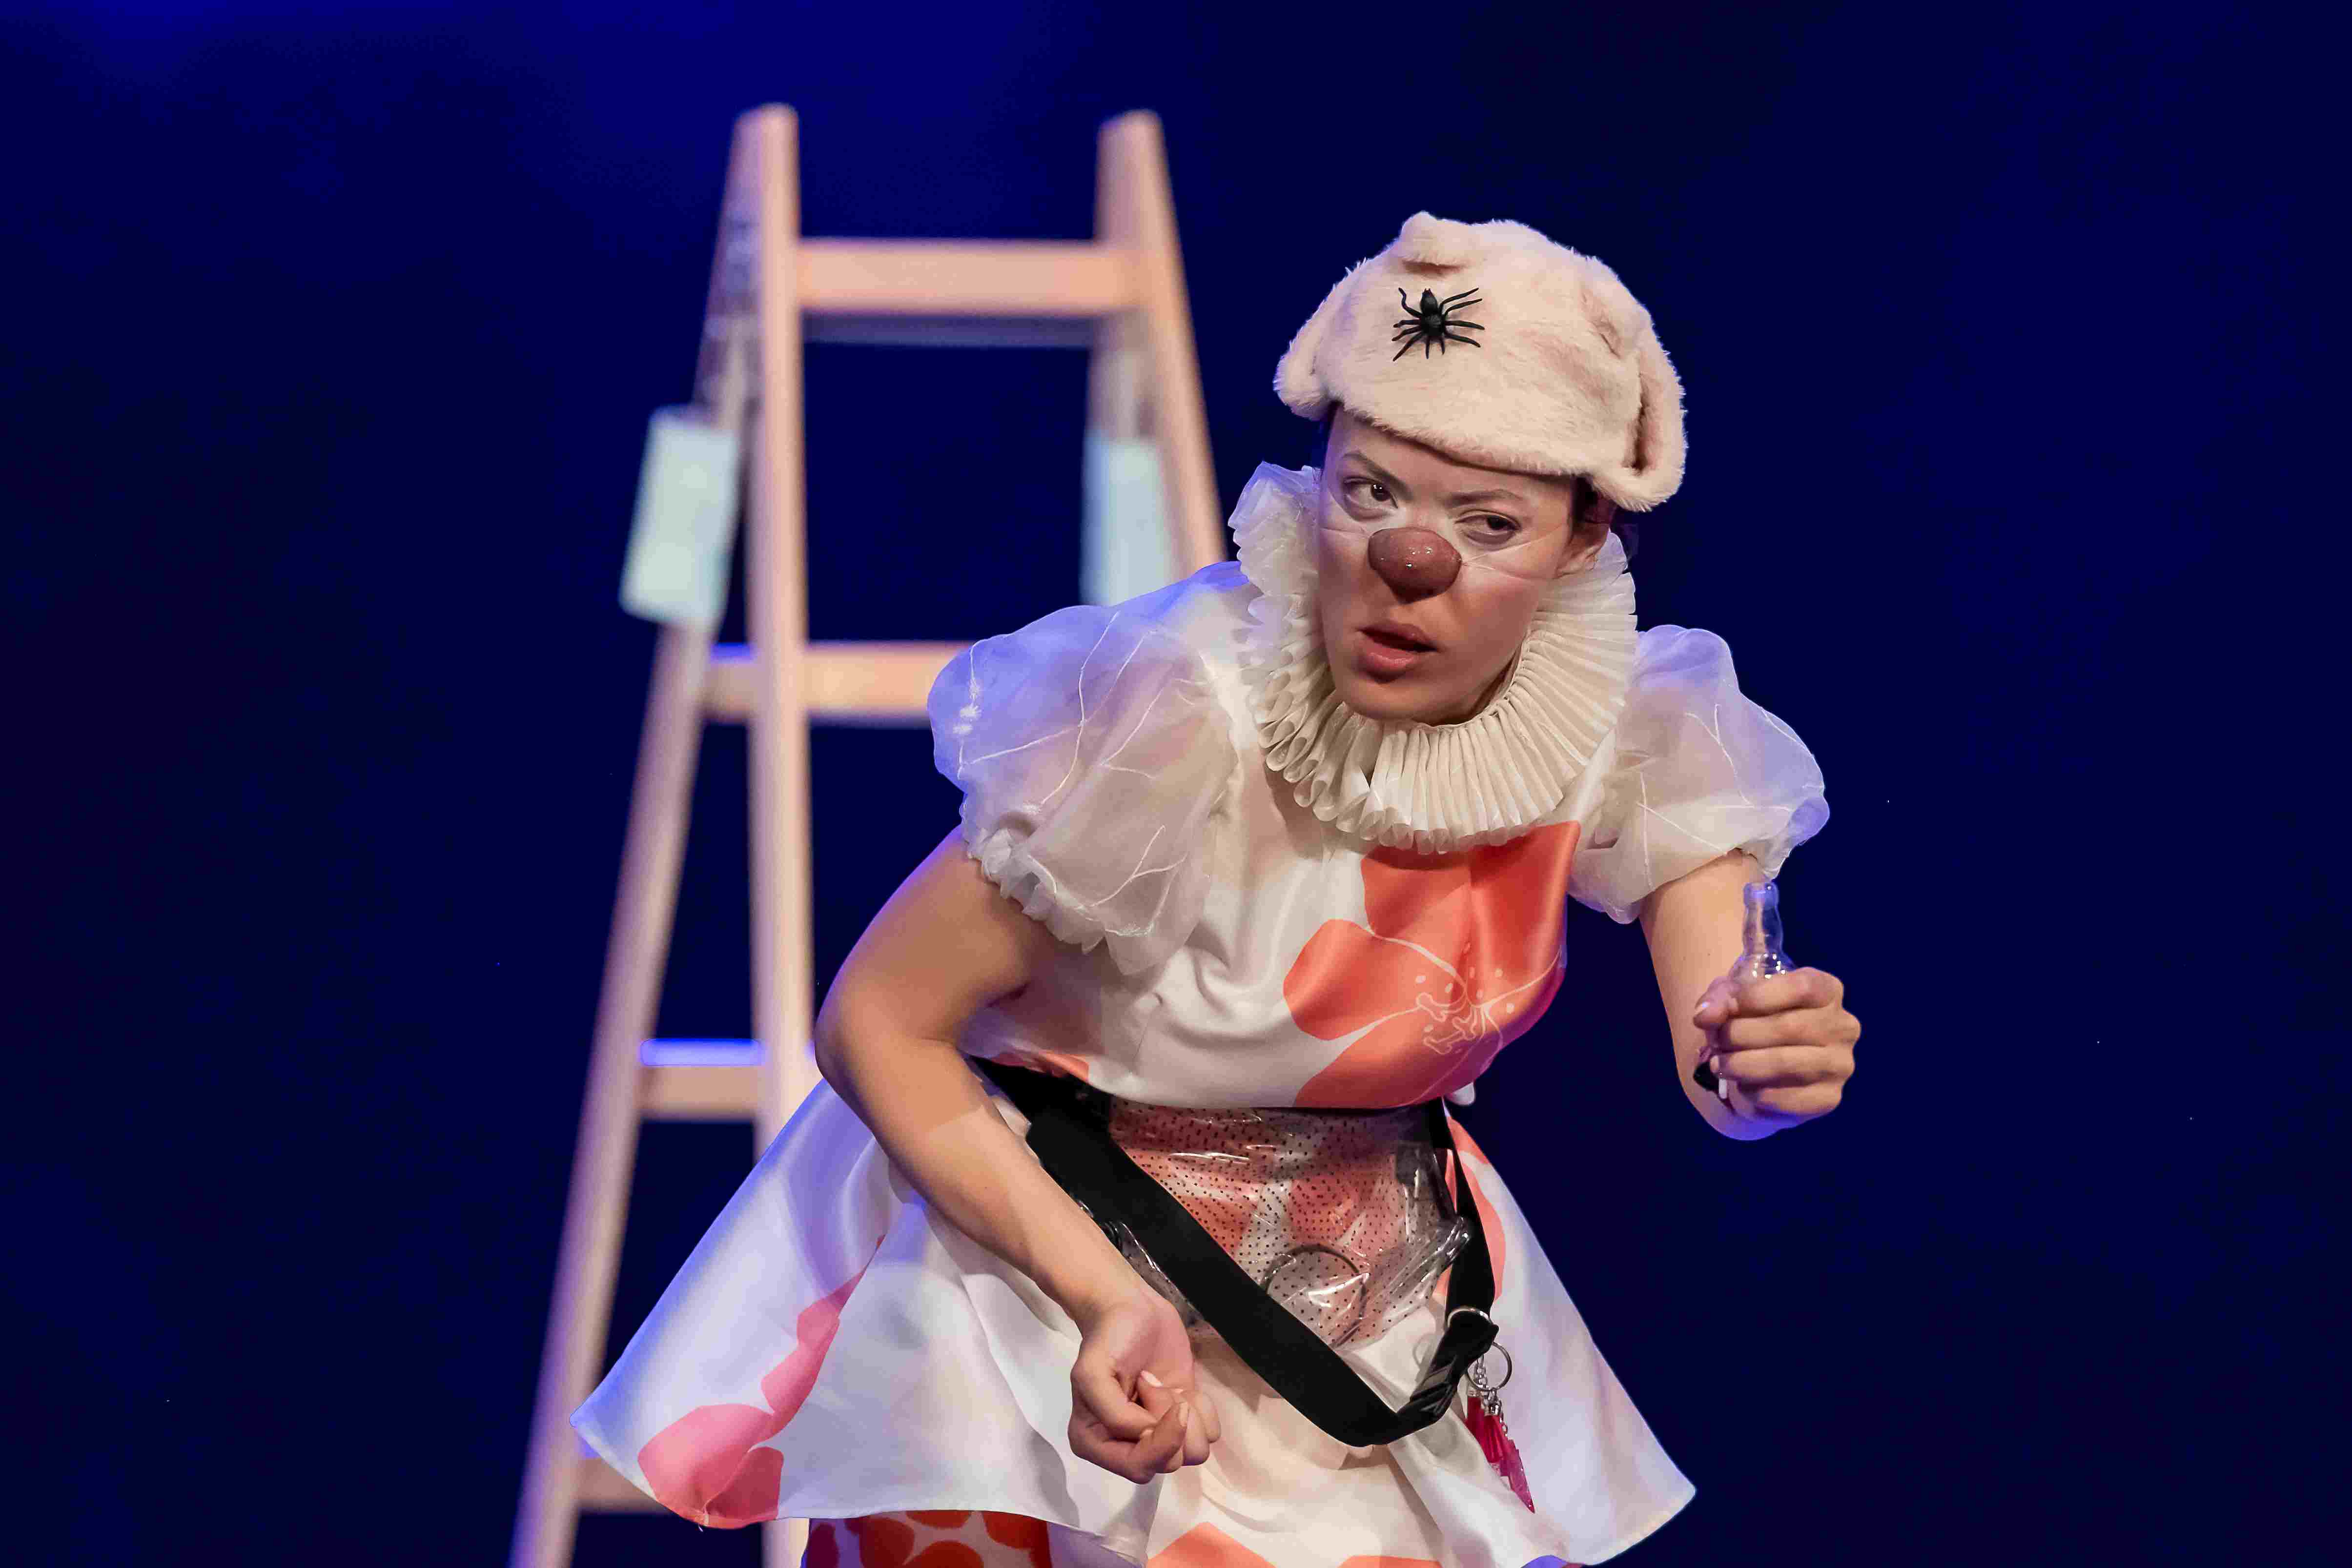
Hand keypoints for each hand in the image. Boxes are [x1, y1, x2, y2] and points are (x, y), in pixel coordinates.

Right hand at [1065, 1286, 1220, 1481]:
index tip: (1153, 1389)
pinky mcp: (1184, 1420)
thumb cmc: (1109, 1337)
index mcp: (1095, 1444)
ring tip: (1162, 1383)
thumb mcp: (1093, 1372)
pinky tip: (1182, 1386)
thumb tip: (1150, 1435)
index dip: (1158, 1438)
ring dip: (1186, 1412)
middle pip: (1170, 1462)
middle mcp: (1126, 1447)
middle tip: (1151, 1381)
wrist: (1132, 1308)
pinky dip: (1203, 1408)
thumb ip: (1114, 1414)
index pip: (1139, 1467)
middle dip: (1168, 1418)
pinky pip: (1210, 1434)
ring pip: (1194, 1453)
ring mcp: (1158, 1435)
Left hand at [1693, 968, 1858, 1129]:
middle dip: (1740, 1034)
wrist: (1760, 1069)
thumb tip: (1704, 1016)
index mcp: (1827, 991)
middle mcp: (1843, 1026)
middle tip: (1716, 1041)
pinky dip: (1755, 1092)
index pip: (1800, 987)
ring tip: (1719, 1064)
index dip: (1755, 997)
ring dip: (1742, 1065)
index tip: (1725, 1008)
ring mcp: (1840, 1064)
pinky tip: (1741, 1086)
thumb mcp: (1733, 1000)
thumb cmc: (1753, 1022)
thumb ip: (1719, 999)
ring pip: (1785, 1063)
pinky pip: (1788, 1098)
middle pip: (1788, 1026)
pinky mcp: (1829, 1098)